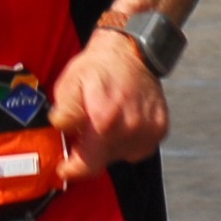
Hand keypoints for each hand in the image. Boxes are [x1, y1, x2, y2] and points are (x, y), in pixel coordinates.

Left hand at [50, 26, 171, 182]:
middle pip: (101, 161)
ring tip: (105, 121)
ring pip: (119, 156)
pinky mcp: (159, 130)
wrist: (132, 51)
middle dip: (89, 152)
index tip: (64, 167)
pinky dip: (126, 141)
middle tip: (84, 132)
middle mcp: (129, 129)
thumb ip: (63, 114)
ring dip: (108, 146)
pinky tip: (122, 122)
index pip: (85, 165)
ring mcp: (147, 131)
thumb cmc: (99, 67)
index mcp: (104, 120)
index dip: (72, 169)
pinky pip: (137, 149)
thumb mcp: (70, 84)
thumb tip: (61, 133)